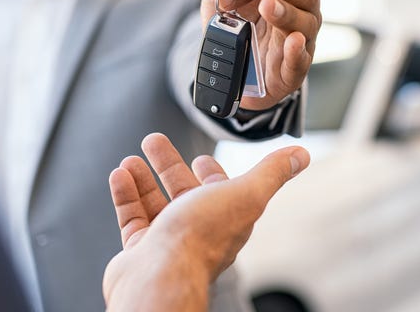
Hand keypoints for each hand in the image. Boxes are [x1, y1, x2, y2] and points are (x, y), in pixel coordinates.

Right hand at [103, 133, 309, 311]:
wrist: (159, 278)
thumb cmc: (200, 239)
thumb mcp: (244, 194)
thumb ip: (270, 173)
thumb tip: (300, 156)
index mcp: (223, 216)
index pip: (219, 190)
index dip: (210, 172)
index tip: (199, 158)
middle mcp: (196, 228)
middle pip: (180, 189)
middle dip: (167, 163)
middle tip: (153, 142)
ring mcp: (167, 240)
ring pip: (154, 202)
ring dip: (143, 178)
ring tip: (131, 159)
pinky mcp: (141, 250)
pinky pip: (131, 217)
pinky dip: (125, 195)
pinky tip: (120, 176)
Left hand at [196, 0, 321, 109]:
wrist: (233, 69)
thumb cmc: (235, 25)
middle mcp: (300, 10)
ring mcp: (301, 41)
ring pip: (305, 24)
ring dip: (286, 13)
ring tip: (267, 6)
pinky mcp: (293, 71)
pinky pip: (301, 61)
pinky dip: (297, 52)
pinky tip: (293, 41)